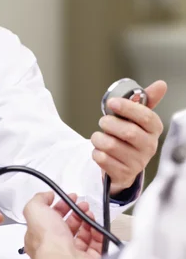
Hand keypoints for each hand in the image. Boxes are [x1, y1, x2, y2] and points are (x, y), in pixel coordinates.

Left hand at [23, 191, 102, 258]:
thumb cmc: (48, 239)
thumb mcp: (34, 211)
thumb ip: (38, 200)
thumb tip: (47, 196)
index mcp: (39, 238)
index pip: (49, 220)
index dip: (59, 207)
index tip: (69, 197)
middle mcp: (55, 248)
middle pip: (67, 227)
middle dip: (75, 212)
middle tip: (82, 204)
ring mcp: (72, 256)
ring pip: (82, 236)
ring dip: (86, 221)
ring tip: (89, 213)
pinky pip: (96, 246)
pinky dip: (98, 234)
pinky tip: (96, 226)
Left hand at [91, 80, 166, 194]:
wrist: (123, 165)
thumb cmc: (128, 135)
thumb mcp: (136, 118)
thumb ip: (145, 100)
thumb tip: (161, 84)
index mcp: (154, 129)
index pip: (146, 117)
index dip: (128, 108)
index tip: (111, 102)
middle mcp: (149, 147)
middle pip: (129, 132)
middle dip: (109, 123)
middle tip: (103, 121)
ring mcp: (137, 163)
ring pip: (112, 146)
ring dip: (99, 138)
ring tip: (98, 137)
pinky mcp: (123, 174)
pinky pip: (103, 160)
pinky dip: (96, 152)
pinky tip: (99, 151)